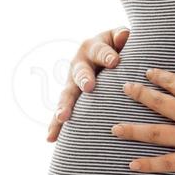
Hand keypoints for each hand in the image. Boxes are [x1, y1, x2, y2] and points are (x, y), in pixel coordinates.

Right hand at [44, 26, 128, 141]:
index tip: (115, 62)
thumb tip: (124, 36)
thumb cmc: (118, 46)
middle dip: (84, 79)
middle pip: (80, 72)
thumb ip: (122, 37)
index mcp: (92, 47)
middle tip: (89, 87)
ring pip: (67, 94)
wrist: (107, 56)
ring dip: (64, 105)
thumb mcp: (119, 38)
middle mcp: (78, 64)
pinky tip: (51, 138)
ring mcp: (72, 82)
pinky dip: (56, 125)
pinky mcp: (71, 99)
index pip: (100, 51)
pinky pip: (62, 112)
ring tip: (63, 117)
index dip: (107, 55)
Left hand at [111, 62, 174, 173]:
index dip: (157, 76)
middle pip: (156, 102)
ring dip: (132, 130)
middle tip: (124, 90)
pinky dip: (148, 164)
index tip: (147, 73)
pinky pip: (167, 162)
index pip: (171, 82)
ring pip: (154, 133)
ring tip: (114, 129)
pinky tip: (132, 164)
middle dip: (138, 95)